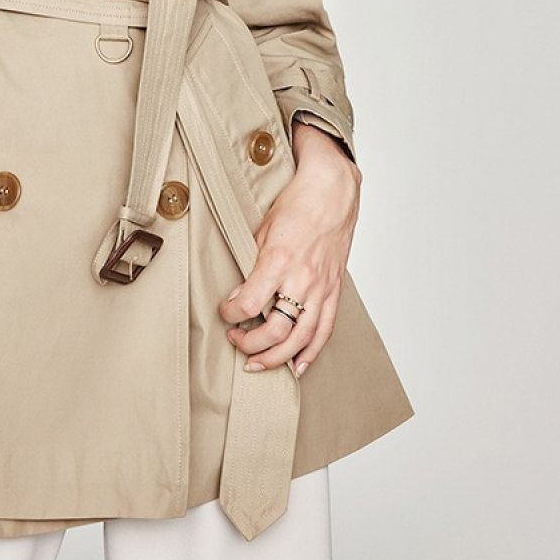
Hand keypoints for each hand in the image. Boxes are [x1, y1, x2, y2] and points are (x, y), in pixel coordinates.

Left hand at [216, 124, 361, 376]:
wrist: (332, 193)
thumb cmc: (297, 205)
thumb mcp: (263, 229)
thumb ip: (251, 264)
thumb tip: (240, 293)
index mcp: (279, 261)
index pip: (251, 303)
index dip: (231, 314)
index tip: (224, 313)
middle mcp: (302, 279)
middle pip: (276, 330)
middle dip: (250, 344)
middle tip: (236, 341)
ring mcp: (322, 288)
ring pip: (301, 338)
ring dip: (277, 358)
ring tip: (258, 364)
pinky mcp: (335, 291)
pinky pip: (325, 330)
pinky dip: (311, 353)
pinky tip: (297, 366)